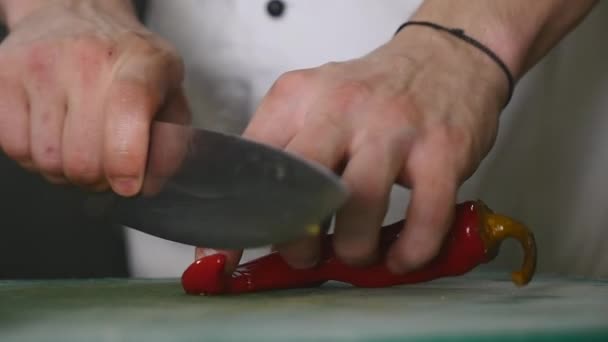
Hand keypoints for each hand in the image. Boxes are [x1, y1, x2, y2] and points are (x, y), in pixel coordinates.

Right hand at [0, 0, 188, 195]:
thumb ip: (170, 142)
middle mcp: (87, 58)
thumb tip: (150, 183)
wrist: (76, 14)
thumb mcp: (169, 92)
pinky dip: (34, 158)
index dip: (127, 158)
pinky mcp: (2, 77)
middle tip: (106, 166)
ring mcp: (39, 65)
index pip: (128, 109)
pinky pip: (14, 148)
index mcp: (140, 62)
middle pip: (84, 156)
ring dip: (66, 171)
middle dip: (98, 178)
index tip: (128, 183)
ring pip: (47, 160)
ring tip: (80, 146)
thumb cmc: (126, 62)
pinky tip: (53, 137)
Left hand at [197, 25, 507, 273]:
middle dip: (297, 238)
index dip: (240, 217)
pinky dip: (410, 249)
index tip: (229, 253)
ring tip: (354, 252)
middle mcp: (342, 107)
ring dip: (353, 249)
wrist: (445, 58)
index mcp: (299, 98)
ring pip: (359, 204)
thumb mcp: (315, 102)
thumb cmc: (373, 92)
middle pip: (301, 185)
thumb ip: (284, 151)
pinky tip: (399, 256)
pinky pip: (425, 215)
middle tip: (304, 254)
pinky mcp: (441, 149)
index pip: (252, 163)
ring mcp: (394, 127)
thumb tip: (251, 218)